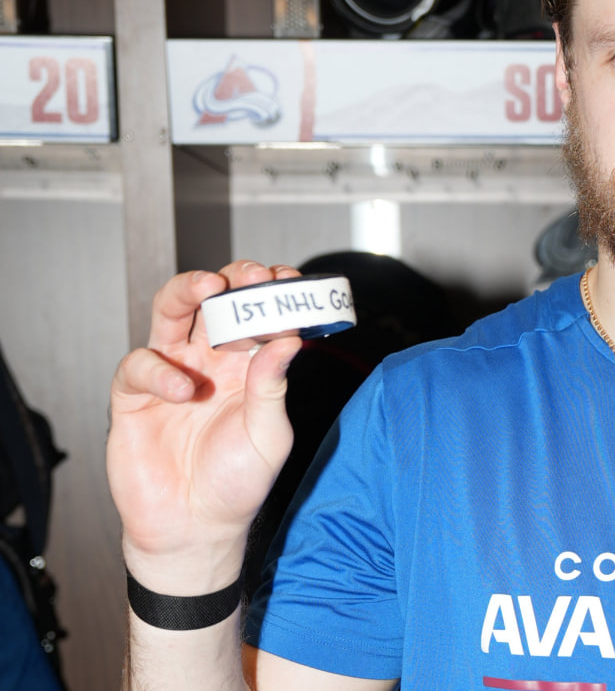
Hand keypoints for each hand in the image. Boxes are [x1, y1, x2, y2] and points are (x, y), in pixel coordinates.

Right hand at [107, 261, 302, 592]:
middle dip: (232, 280)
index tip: (287, 280)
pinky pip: (139, 365)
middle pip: (213, 302)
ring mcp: (169, 372)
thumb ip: (273, 387)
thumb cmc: (236, 484)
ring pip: (171, 313)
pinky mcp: (134, 396)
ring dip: (188, 292)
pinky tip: (181, 389)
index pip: (257, 315)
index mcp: (247, 366)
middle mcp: (208, 361)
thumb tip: (290, 340)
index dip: (269, 294)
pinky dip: (159, 370)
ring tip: (209, 290)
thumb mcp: (269, 436)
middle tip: (249, 275)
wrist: (194, 529)